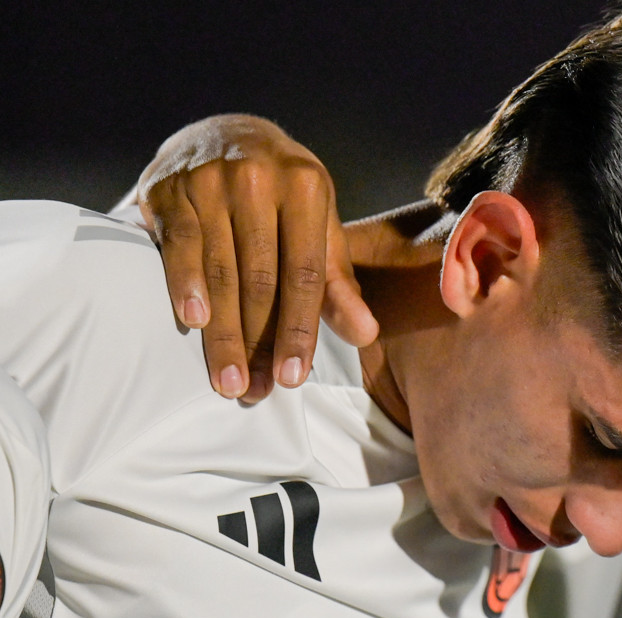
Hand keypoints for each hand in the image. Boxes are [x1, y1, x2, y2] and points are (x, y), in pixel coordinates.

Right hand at [135, 115, 378, 401]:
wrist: (224, 134)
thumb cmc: (283, 195)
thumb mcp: (319, 227)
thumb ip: (337, 283)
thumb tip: (366, 335)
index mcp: (306, 187)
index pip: (305, 274)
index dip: (299, 330)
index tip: (292, 378)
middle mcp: (259, 180)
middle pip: (261, 280)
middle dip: (258, 343)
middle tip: (253, 392)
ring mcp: (211, 181)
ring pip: (220, 271)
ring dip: (223, 333)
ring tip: (227, 380)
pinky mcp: (169, 189)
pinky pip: (180, 246)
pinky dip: (184, 285)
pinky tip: (193, 322)